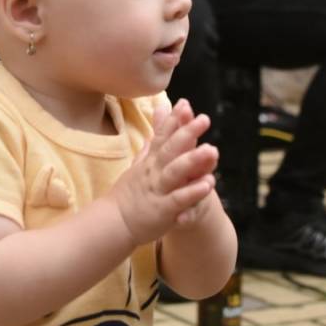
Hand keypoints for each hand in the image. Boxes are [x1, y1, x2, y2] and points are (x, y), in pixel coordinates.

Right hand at [110, 99, 217, 243]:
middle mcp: (154, 172)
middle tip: (204, 119)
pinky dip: (192, 192)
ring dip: (193, 161)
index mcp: (151, 160)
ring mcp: (158, 190)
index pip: (162, 136)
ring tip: (211, 150)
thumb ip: (155, 136)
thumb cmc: (131, 191)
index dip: (173, 120)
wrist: (114, 222)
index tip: (185, 103)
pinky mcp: (163, 210)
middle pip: (171, 149)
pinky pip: (178, 199)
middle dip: (187, 133)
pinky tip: (207, 185)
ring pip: (175, 172)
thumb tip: (160, 109)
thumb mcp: (141, 160)